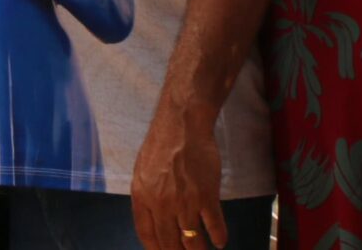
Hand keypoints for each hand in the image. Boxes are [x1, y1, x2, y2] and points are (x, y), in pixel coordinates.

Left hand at [129, 97, 224, 249]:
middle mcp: (161, 204)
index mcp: (142, 196)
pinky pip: (213, 225)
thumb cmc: (161, 144)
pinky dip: (218, 237)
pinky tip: (220, 242)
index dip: (155, 249)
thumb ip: (147, 195)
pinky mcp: (206, 196)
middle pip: (169, 242)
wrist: (182, 125)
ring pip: (191, 240)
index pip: (146, 234)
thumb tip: (154, 217)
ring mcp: (184, 202)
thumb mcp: (142, 170)